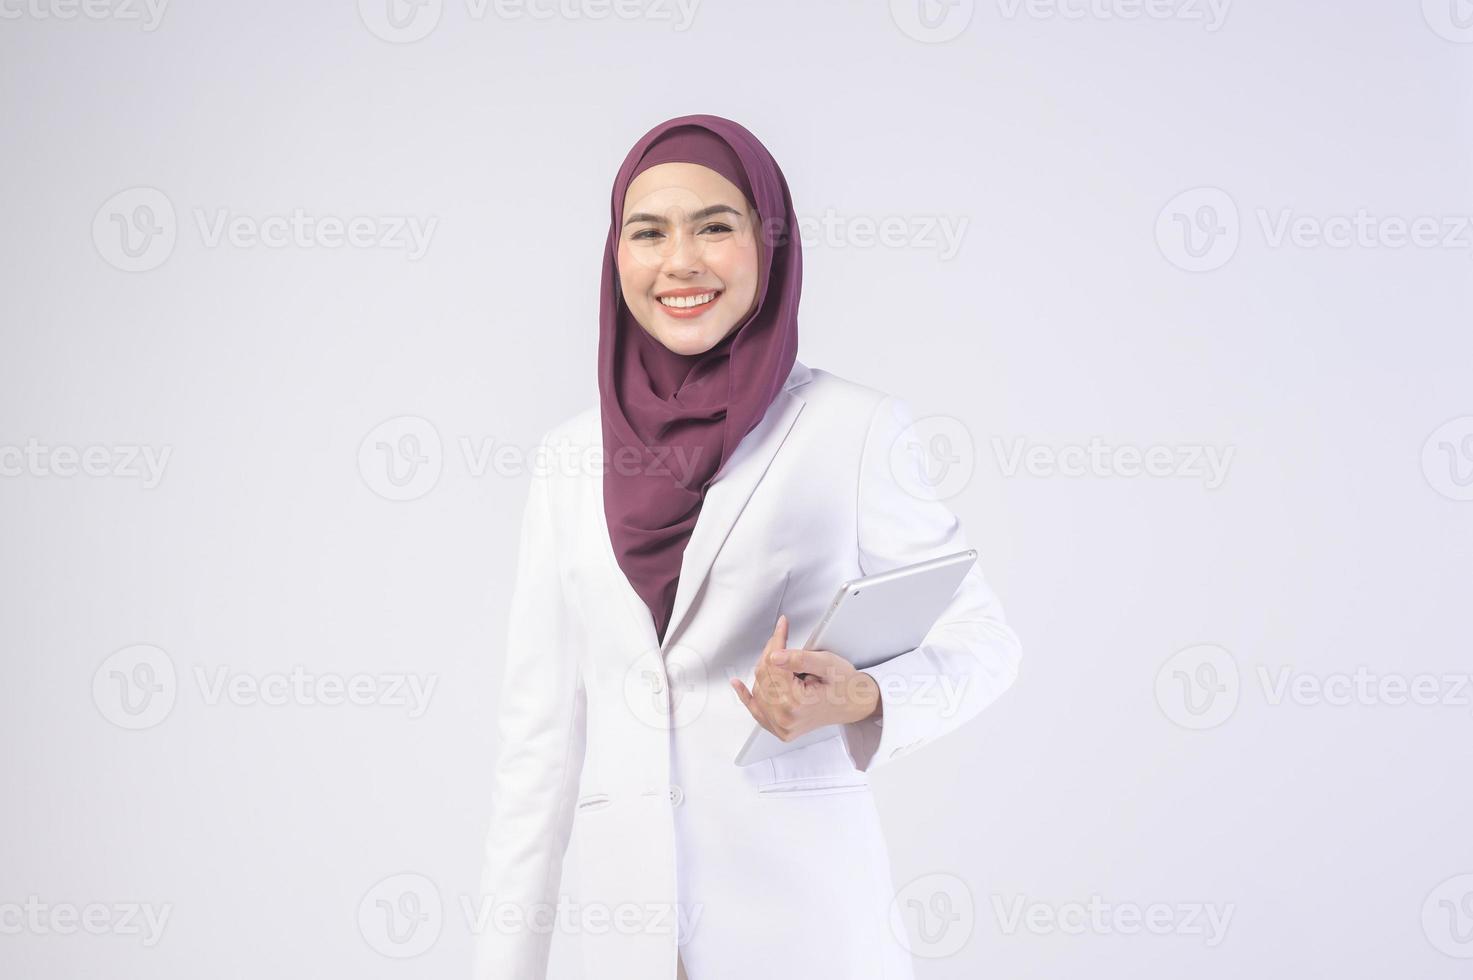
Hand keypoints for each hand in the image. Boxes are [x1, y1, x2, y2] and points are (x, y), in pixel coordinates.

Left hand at [730, 614, 880, 742]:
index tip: (781, 626)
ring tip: (781, 658)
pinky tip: (737, 684)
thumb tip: (774, 655)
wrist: (855, 704)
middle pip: (763, 675)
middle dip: (771, 653)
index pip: (774, 664)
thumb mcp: (827, 664)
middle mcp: (785, 718)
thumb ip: (800, 659)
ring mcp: (780, 726)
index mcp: (796, 703)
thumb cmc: (845, 686)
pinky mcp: (779, 728)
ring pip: (759, 687)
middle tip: (780, 636)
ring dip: (765, 669)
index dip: (776, 642)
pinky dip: (746, 695)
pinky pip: (755, 709)